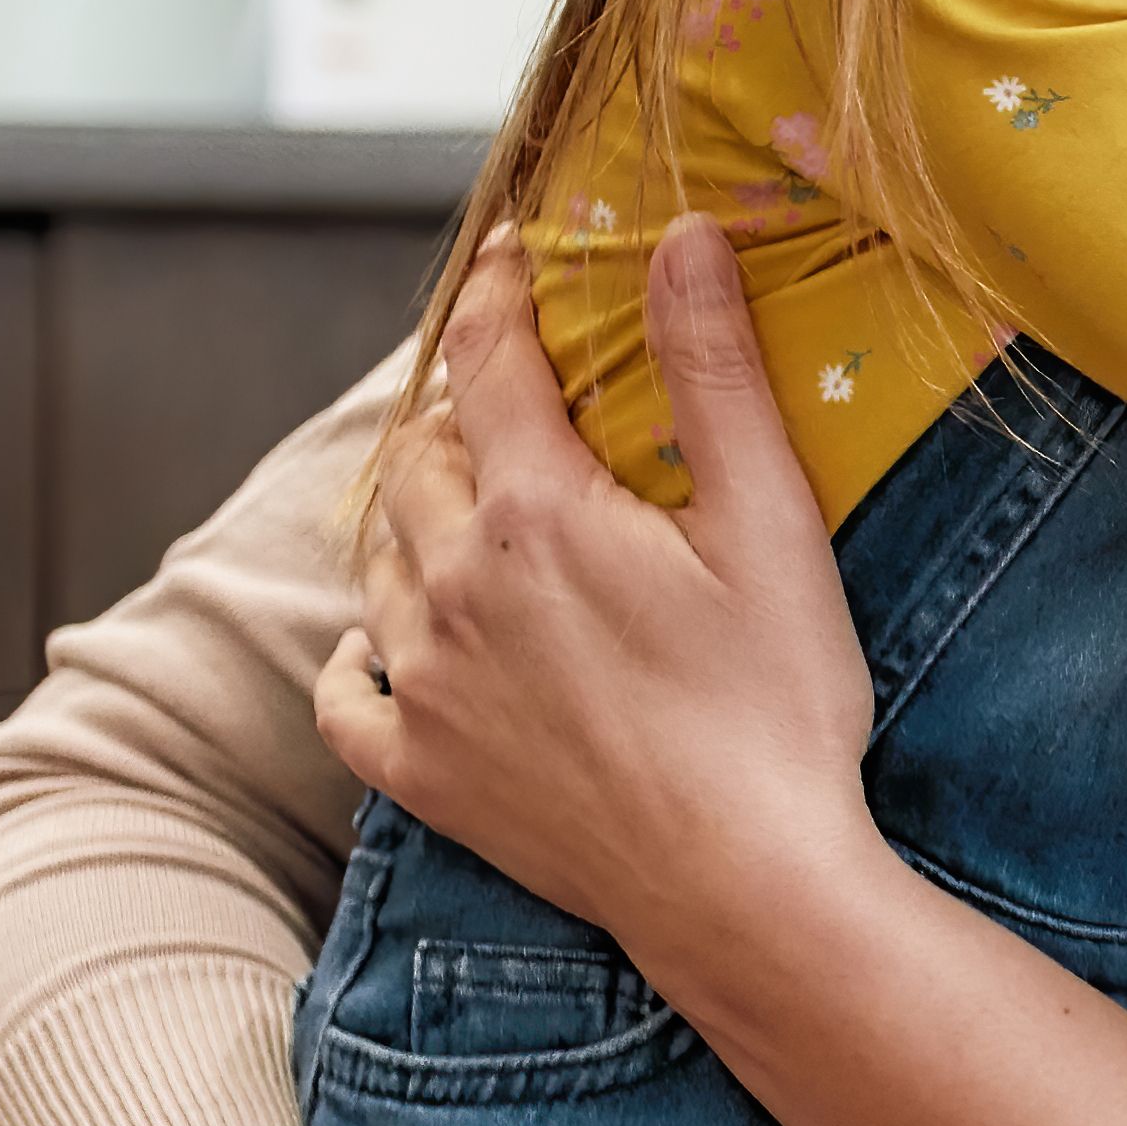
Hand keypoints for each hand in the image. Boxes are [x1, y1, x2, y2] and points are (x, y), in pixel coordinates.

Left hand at [323, 218, 883, 970]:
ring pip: (382, 562)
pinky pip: (347, 692)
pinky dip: (361, 654)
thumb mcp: (771, 527)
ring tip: (474, 516)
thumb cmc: (779, 710)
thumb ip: (714, 374)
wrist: (744, 887)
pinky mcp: (422, 772)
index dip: (498, 294)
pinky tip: (395, 645)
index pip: (489, 361)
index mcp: (538, 513)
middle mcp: (455, 587)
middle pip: (420, 458)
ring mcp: (427, 684)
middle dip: (462, 415)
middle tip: (515, 406)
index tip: (512, 258)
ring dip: (418, 520)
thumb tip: (681, 238)